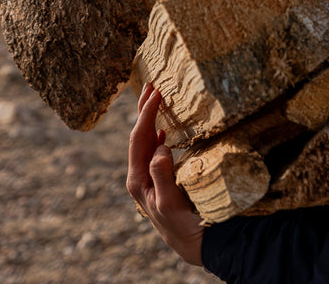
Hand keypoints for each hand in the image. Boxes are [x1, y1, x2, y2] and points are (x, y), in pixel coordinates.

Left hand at [127, 83, 204, 266]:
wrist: (190, 245)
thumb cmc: (183, 224)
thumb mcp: (172, 202)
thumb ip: (163, 175)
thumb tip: (160, 146)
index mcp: (137, 179)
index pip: (139, 137)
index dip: (146, 113)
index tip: (156, 91)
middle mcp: (138, 176)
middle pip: (137, 135)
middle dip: (143, 109)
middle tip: (150, 83)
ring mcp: (147, 177)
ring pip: (144, 141)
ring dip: (149, 118)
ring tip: (154, 98)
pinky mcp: (157, 179)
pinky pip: (153, 149)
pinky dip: (157, 133)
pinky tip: (162, 128)